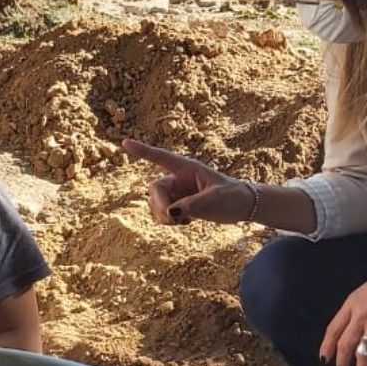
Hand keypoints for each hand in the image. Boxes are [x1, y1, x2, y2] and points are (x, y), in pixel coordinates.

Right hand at [122, 139, 252, 224]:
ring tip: (183, 222)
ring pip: (155, 203)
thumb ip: (193, 204)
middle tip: (174, 219)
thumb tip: (170, 212)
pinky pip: (163, 213)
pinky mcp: (179, 205)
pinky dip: (169, 221)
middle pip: (154, 189)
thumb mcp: (215, 199)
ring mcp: (177, 192)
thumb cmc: (232, 196)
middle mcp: (178, 178)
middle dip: (159, 205)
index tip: (124, 143)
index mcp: (187, 168)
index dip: (142, 150)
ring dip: (163, 216)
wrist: (242, 206)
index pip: (161, 157)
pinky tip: (185, 222)